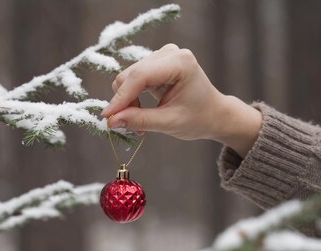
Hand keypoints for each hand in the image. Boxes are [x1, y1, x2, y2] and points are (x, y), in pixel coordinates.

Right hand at [101, 44, 262, 156]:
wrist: (214, 114)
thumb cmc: (198, 118)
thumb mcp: (169, 123)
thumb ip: (140, 120)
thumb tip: (111, 121)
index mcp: (180, 62)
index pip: (140, 76)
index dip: (121, 98)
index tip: (107, 118)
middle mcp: (169, 53)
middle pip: (130, 75)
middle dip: (124, 102)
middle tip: (129, 127)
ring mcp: (162, 55)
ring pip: (127, 77)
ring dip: (127, 101)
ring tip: (139, 121)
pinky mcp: (155, 62)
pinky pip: (132, 78)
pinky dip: (131, 97)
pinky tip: (140, 110)